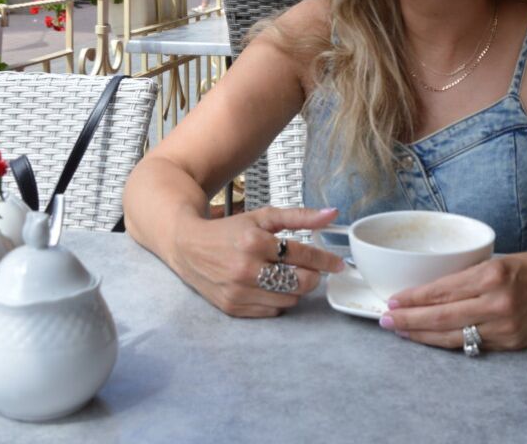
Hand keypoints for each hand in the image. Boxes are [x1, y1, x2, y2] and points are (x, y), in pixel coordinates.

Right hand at [173, 206, 343, 316]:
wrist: (188, 247)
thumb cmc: (229, 232)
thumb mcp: (263, 218)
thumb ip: (299, 217)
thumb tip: (332, 214)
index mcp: (254, 243)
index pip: (302, 256)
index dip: (326, 260)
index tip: (338, 263)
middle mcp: (246, 270)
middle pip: (300, 283)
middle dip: (311, 276)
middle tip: (308, 268)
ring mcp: (238, 292)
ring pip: (289, 299)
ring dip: (294, 288)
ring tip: (283, 274)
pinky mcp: (233, 308)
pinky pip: (272, 311)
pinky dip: (277, 299)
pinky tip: (268, 286)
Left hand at [379, 252, 526, 351]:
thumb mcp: (495, 261)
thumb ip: (465, 278)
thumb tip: (428, 292)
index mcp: (491, 275)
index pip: (442, 291)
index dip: (414, 299)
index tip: (393, 301)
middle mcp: (497, 302)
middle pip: (441, 317)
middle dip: (409, 320)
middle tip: (387, 321)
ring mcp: (504, 327)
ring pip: (453, 337)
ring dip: (423, 335)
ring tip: (402, 332)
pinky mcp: (510, 344)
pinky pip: (471, 345)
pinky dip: (448, 342)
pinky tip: (431, 339)